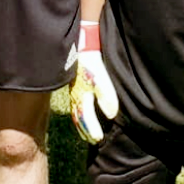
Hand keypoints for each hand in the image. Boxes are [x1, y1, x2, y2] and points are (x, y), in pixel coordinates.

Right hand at [69, 22, 118, 143]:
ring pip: (76, 110)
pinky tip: (83, 110)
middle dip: (85, 129)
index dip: (92, 130)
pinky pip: (76, 102)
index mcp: (81, 96)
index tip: (98, 139)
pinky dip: (79, 111)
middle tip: (93, 140)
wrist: (81, 43)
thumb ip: (106, 96)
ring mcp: (73, 89)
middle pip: (78, 117)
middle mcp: (75, 95)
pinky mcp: (74, 83)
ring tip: (86, 131)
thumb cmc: (90, 61)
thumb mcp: (100, 78)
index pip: (85, 118)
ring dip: (81, 122)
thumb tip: (110, 115)